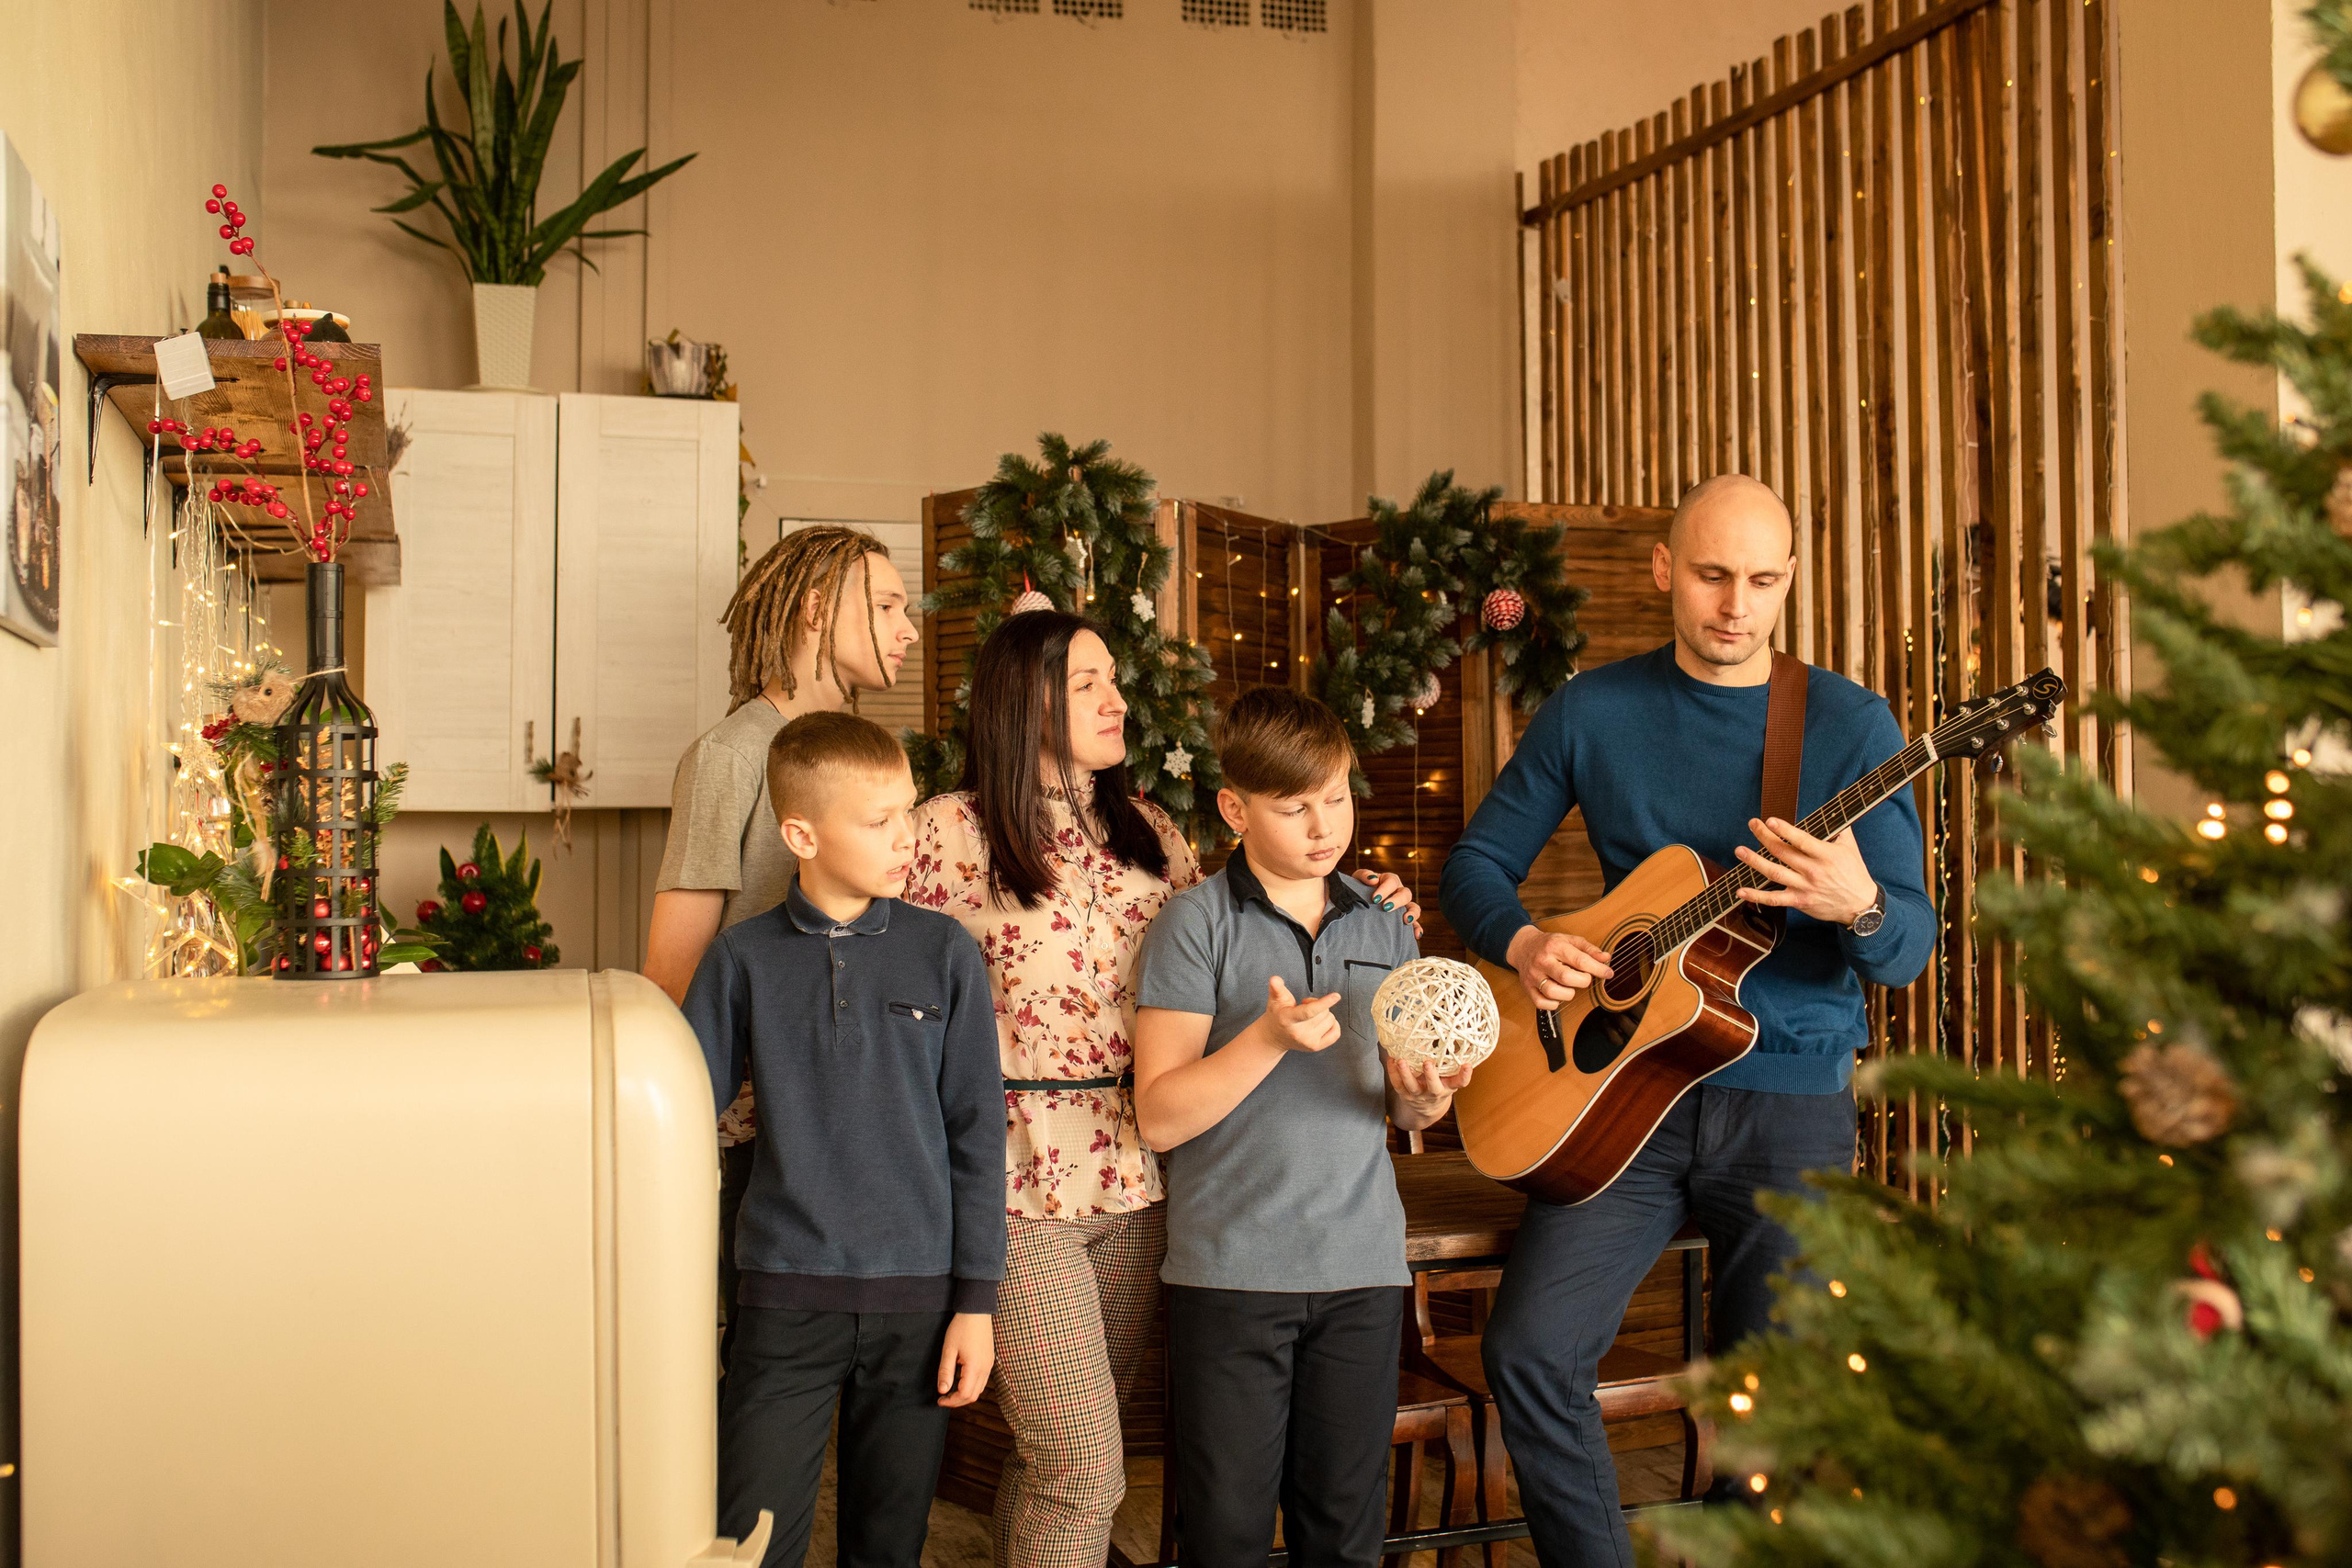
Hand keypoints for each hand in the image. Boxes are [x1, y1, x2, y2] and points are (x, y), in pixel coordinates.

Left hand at [937, 1312, 993, 1407]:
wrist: (977, 1311)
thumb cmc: (961, 1328)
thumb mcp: (949, 1349)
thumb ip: (945, 1372)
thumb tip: (942, 1391)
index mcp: (975, 1367)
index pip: (965, 1394)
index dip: (951, 1401)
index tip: (939, 1400)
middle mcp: (985, 1368)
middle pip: (973, 1396)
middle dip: (958, 1401)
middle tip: (944, 1398)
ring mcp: (989, 1364)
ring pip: (979, 1389)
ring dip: (965, 1394)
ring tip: (950, 1390)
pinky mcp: (989, 1360)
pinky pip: (982, 1380)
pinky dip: (971, 1385)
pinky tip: (960, 1379)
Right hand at [1258, 975, 1341, 1053]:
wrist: (1275, 1036)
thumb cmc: (1278, 1015)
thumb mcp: (1275, 1000)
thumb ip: (1276, 988)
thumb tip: (1275, 979)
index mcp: (1288, 1019)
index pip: (1308, 1012)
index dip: (1323, 1003)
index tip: (1336, 996)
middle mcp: (1299, 1033)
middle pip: (1323, 1012)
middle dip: (1317, 1005)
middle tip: (1305, 1007)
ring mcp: (1308, 1042)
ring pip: (1331, 1020)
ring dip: (1323, 1014)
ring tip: (1310, 1016)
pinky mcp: (1316, 1047)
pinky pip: (1336, 1032)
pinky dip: (1332, 1024)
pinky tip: (1321, 1023)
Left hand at [1352, 869, 1424, 936]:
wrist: (1357, 903)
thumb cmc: (1359, 888)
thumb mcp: (1358, 879)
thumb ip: (1364, 875)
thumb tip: (1373, 879)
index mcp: (1389, 880)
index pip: (1392, 881)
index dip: (1385, 889)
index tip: (1375, 898)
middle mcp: (1399, 891)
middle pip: (1405, 893)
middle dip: (1397, 901)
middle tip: (1386, 908)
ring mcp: (1403, 905)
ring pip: (1414, 907)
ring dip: (1412, 913)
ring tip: (1406, 920)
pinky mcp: (1404, 918)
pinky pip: (1415, 923)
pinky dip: (1417, 928)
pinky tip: (1416, 935)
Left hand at [1383, 1051, 1472, 1116]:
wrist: (1427, 1108)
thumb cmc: (1440, 1083)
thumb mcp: (1448, 1076)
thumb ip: (1448, 1060)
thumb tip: (1444, 1030)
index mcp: (1449, 1086)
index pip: (1460, 1082)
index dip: (1464, 1075)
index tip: (1467, 1065)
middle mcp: (1435, 1092)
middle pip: (1434, 1087)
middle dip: (1431, 1075)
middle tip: (1428, 1063)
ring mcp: (1419, 1094)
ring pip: (1412, 1086)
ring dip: (1406, 1073)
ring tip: (1401, 1061)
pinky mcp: (1405, 1094)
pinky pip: (1397, 1084)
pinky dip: (1393, 1072)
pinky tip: (1391, 1059)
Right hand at [1505, 925, 1613, 1012]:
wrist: (1523, 947)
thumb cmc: (1550, 945)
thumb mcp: (1570, 940)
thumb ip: (1589, 949)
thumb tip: (1606, 958)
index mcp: (1555, 946)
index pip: (1580, 960)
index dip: (1598, 969)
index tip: (1609, 974)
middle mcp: (1543, 961)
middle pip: (1567, 978)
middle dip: (1582, 981)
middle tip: (1583, 978)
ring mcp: (1533, 975)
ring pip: (1553, 992)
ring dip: (1568, 993)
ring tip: (1569, 986)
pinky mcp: (1527, 988)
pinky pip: (1542, 1003)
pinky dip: (1553, 1003)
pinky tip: (1558, 995)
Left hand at [1734, 817, 1878, 925]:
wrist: (1860, 905)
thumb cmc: (1854, 872)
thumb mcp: (1849, 846)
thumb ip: (1840, 823)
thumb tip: (1839, 796)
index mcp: (1826, 855)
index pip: (1801, 840)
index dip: (1784, 830)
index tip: (1769, 820)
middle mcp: (1813, 871)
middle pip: (1783, 852)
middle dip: (1764, 837)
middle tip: (1752, 824)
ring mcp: (1804, 887)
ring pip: (1775, 873)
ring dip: (1755, 862)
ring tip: (1740, 850)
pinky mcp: (1799, 901)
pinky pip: (1774, 899)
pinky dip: (1756, 896)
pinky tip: (1740, 891)